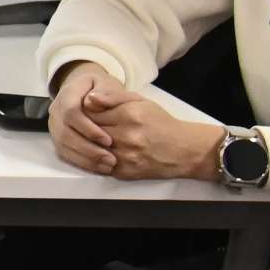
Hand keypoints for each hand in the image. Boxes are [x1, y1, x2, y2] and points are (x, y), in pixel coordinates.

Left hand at [48, 66, 226, 181]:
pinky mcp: (125, 172)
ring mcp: (126, 156)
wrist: (183, 150)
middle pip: (90, 132)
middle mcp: (127, 136)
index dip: (86, 113)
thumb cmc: (160, 122)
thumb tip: (88, 98)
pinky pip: (101, 165)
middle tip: (88, 127)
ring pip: (93, 149)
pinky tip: (103, 152)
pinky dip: (98, 159)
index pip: (90, 113)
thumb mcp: (140, 101)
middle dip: (86, 129)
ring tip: (96, 139)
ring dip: (91, 145)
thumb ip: (113, 97)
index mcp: (129, 115)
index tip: (88, 113)